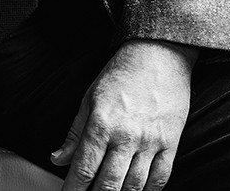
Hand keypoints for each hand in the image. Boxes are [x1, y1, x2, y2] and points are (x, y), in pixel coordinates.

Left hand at [51, 39, 194, 190]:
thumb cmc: (123, 72)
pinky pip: (160, 178)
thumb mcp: (91, 97)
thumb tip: (58, 158)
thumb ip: (75, 132)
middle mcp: (125, 135)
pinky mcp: (170, 142)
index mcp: (101, 122)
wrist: (159, 52)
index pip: (83, 169)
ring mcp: (150, 141)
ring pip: (134, 187)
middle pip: (108, 185)